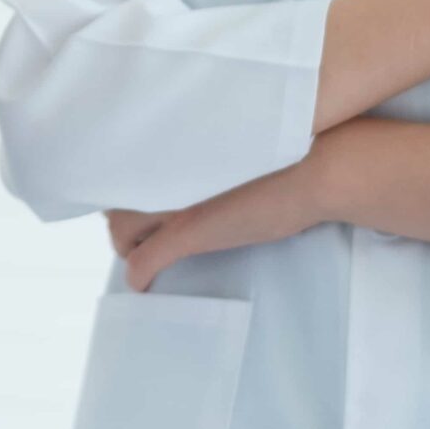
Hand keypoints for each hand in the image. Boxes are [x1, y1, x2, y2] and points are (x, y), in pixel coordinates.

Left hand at [106, 157, 324, 292]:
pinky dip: (139, 275)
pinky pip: (144, 260)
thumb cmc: (284, 153)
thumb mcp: (230, 144)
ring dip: (129, 245)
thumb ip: (201, 152)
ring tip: (142, 252)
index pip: (121, 166)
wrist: (313, 168)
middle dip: (122, 218)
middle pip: (116, 198)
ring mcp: (173, 200)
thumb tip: (193, 166)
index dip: (123, 186)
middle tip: (136, 230)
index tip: (132, 197)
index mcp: (172, 145)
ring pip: (122, 230)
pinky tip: (143, 284)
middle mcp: (164, 168)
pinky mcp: (188, 231)